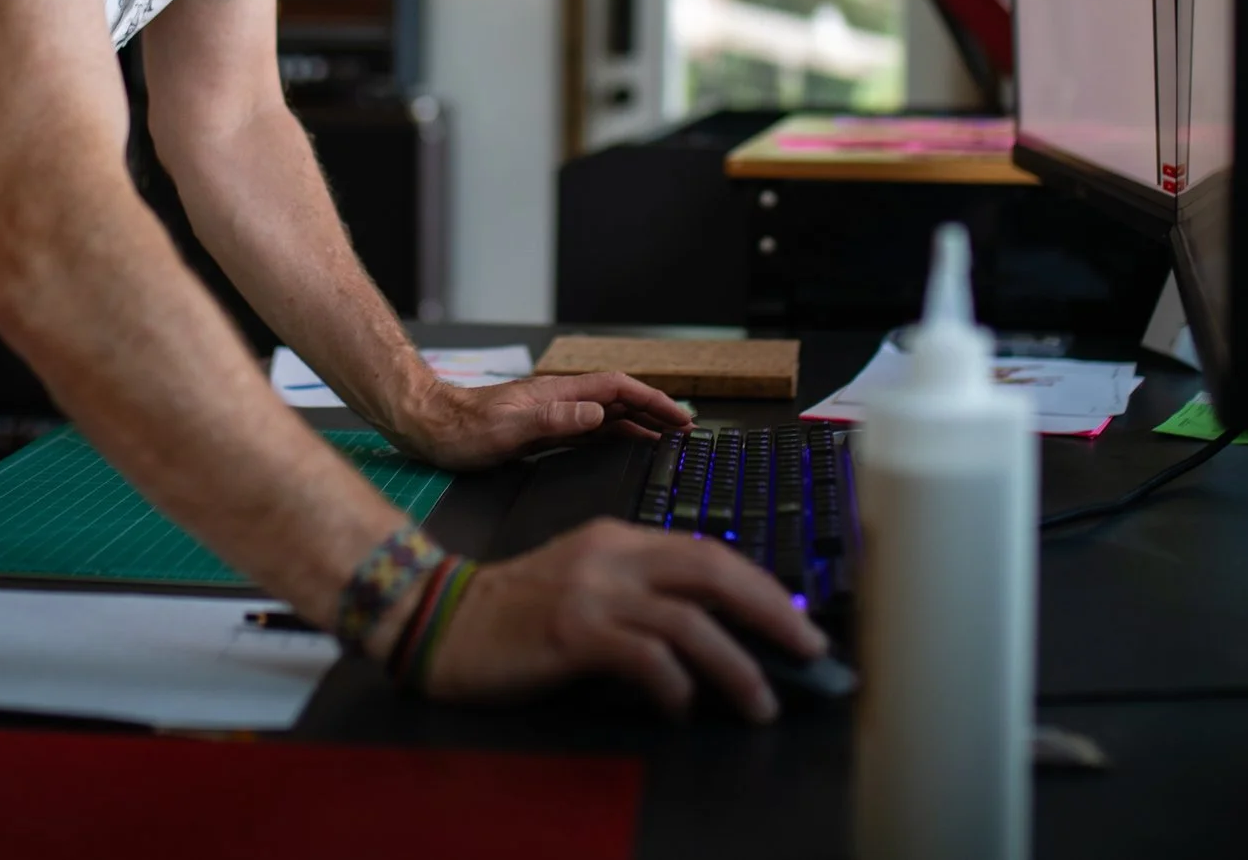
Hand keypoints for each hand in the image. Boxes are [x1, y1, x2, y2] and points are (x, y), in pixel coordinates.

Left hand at [394, 374, 691, 471]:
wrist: (429, 428)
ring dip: (638, 423)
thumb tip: (597, 413)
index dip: (652, 400)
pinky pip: (589, 430)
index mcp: (557, 394)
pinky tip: (623, 445)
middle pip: (618, 399)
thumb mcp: (509, 429)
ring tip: (666, 437)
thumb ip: (554, 421)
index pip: (617, 389)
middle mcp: (559, 400)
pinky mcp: (542, 431)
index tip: (679, 416)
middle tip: (685, 429)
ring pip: (607, 414)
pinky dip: (614, 435)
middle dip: (654, 410)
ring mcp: (551, 415)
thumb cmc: (461, 431)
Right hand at [413, 519, 827, 722]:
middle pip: (713, 570)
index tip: (794, 617)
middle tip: (808, 645)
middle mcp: (611, 555)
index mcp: (619, 538)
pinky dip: (675, 687)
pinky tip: (684, 709)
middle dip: (771, 610)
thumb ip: (640, 590)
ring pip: (689, 620)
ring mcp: (591, 591)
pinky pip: (644, 658)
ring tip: (759, 700)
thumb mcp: (585, 580)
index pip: (708, 550)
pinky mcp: (571, 631)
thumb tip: (712, 628)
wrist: (440, 618)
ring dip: (736, 664)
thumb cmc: (515, 611)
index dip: (760, 584)